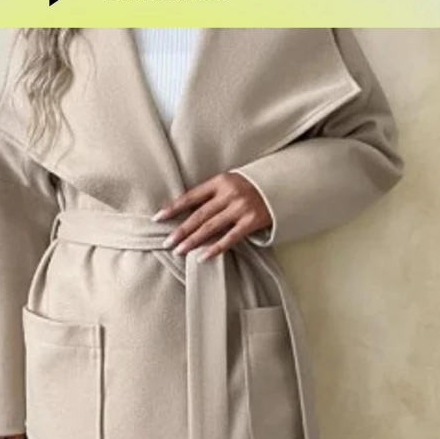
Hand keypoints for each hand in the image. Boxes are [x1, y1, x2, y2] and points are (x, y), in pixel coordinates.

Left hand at [152, 171, 271, 260]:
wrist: (282, 186)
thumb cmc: (250, 186)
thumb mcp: (229, 183)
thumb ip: (210, 195)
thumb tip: (184, 211)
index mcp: (220, 181)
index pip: (191, 196)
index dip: (173, 207)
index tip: (157, 218)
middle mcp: (229, 194)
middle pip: (199, 215)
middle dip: (180, 230)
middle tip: (167, 242)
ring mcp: (241, 208)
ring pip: (211, 228)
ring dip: (192, 241)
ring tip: (179, 251)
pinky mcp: (251, 222)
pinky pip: (229, 238)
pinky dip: (215, 248)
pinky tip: (202, 257)